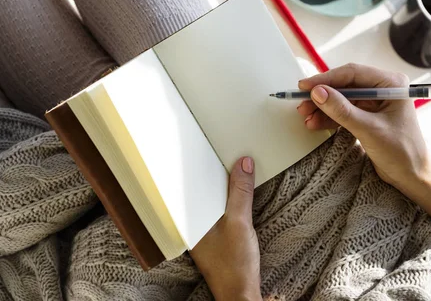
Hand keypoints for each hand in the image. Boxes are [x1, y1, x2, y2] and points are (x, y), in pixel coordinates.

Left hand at [190, 157, 261, 300]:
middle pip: (200, 190)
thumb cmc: (233, 265)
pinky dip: (228, 199)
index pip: (186, 185)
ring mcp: (204, 231)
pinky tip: (237, 190)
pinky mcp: (217, 237)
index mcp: (188, 220)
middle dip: (210, 172)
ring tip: (229, 165)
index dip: (192, 165)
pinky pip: (221, 209)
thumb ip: (240, 192)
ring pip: (212, 199)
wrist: (241, 294)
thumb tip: (243, 163)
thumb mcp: (239, 221)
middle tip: (216, 149)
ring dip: (222, 186)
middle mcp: (192, 225)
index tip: (197, 145)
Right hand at [298, 63, 429, 189]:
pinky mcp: (367, 116)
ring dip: (323, 108)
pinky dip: (329, 118)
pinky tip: (315, 124)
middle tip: (301, 104)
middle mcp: (383, 88)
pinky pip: (343, 111)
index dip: (326, 79)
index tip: (305, 87)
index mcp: (391, 83)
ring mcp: (374, 102)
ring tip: (305, 117)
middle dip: (322, 95)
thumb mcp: (369, 129)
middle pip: (344, 85)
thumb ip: (342, 110)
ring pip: (341, 99)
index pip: (352, 74)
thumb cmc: (402, 152)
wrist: (413, 176)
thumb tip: (317, 92)